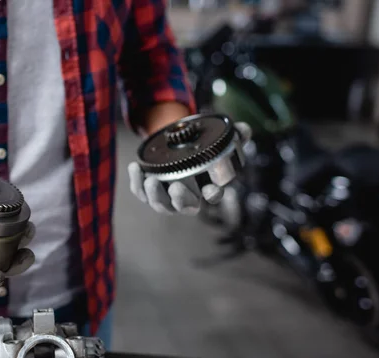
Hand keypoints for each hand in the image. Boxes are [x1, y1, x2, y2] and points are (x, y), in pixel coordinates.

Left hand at [128, 122, 251, 215]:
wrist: (174, 142)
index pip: (212, 196)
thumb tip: (244, 129)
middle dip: (180, 200)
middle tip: (175, 187)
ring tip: (151, 180)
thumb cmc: (199, 145)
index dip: (212, 195)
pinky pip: (141, 192)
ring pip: (160, 204)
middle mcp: (187, 196)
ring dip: (154, 196)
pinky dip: (136, 182)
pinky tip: (135, 167)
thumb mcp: (217, 137)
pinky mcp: (148, 190)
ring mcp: (166, 196)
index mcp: (206, 187)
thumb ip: (234, 134)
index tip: (211, 190)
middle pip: (184, 207)